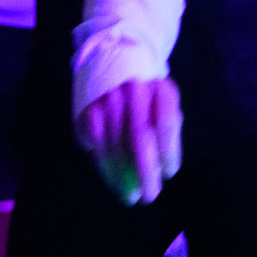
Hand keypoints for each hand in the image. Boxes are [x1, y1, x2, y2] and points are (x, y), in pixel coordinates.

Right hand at [76, 78, 181, 204]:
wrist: (115, 59)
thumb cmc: (147, 92)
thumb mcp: (165, 102)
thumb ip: (167, 132)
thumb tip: (163, 171)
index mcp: (160, 87)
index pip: (167, 121)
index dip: (169, 151)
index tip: (170, 174)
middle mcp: (133, 90)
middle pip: (140, 135)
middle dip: (145, 171)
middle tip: (149, 196)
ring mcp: (106, 98)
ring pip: (113, 144)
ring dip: (121, 175)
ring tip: (129, 195)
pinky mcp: (86, 108)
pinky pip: (93, 143)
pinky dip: (102, 164)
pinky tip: (111, 178)